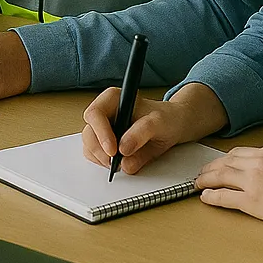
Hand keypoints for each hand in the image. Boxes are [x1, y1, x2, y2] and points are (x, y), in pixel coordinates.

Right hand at [81, 82, 226, 174]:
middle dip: (100, 150)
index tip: (113, 150)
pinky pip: (93, 153)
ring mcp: (102, 127)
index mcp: (113, 98)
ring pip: (88, 144)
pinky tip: (117, 163)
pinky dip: (102, 161)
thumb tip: (123, 151)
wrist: (173, 125)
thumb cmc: (165, 118)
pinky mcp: (103, 140)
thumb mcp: (159, 122)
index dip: (101, 133)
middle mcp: (104, 111)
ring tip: (119, 163)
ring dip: (100, 158)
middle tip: (115, 163)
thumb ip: (142, 133)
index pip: (96, 113)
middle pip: (89, 131)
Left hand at [195, 145, 262, 230]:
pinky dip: (211, 196)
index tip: (217, 163)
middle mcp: (257, 163)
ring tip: (198, 183)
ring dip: (205, 179)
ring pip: (220, 176)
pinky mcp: (252, 201)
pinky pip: (224, 196)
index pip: (237, 153)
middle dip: (210, 167)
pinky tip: (205, 197)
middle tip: (202, 172)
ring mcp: (253, 181)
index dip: (223, 159)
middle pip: (224, 162)